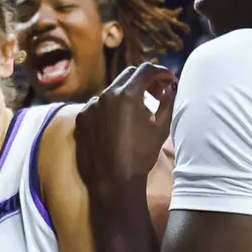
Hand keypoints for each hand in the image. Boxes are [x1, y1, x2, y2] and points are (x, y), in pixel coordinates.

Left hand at [75, 63, 177, 201]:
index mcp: (127, 94)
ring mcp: (91, 106)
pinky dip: (110, 107)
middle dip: (145, 81)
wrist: (113, 181)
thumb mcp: (161, 128)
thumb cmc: (140, 155)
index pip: (146, 70)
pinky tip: (118, 122)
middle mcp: (106, 95)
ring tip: (138, 110)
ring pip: (112, 90)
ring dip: (127, 94)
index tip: (169, 81)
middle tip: (157, 93)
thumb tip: (170, 88)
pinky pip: (98, 105)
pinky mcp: (81, 118)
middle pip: (128, 75)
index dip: (162, 72)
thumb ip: (167, 102)